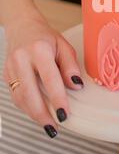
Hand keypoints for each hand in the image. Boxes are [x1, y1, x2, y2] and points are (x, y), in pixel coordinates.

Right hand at [3, 12, 82, 137]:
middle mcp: (21, 59)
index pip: (50, 79)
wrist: (23, 26)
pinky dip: (27, 107)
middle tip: (54, 127)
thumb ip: (70, 67)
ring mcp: (11, 68)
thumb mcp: (64, 46)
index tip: (64, 114)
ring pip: (20, 98)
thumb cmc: (45, 37)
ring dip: (34, 115)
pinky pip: (16, 96)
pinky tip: (38, 113)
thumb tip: (76, 86)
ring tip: (48, 124)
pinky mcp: (6, 75)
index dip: (57, 99)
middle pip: (30, 93)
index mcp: (39, 50)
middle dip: (42, 114)